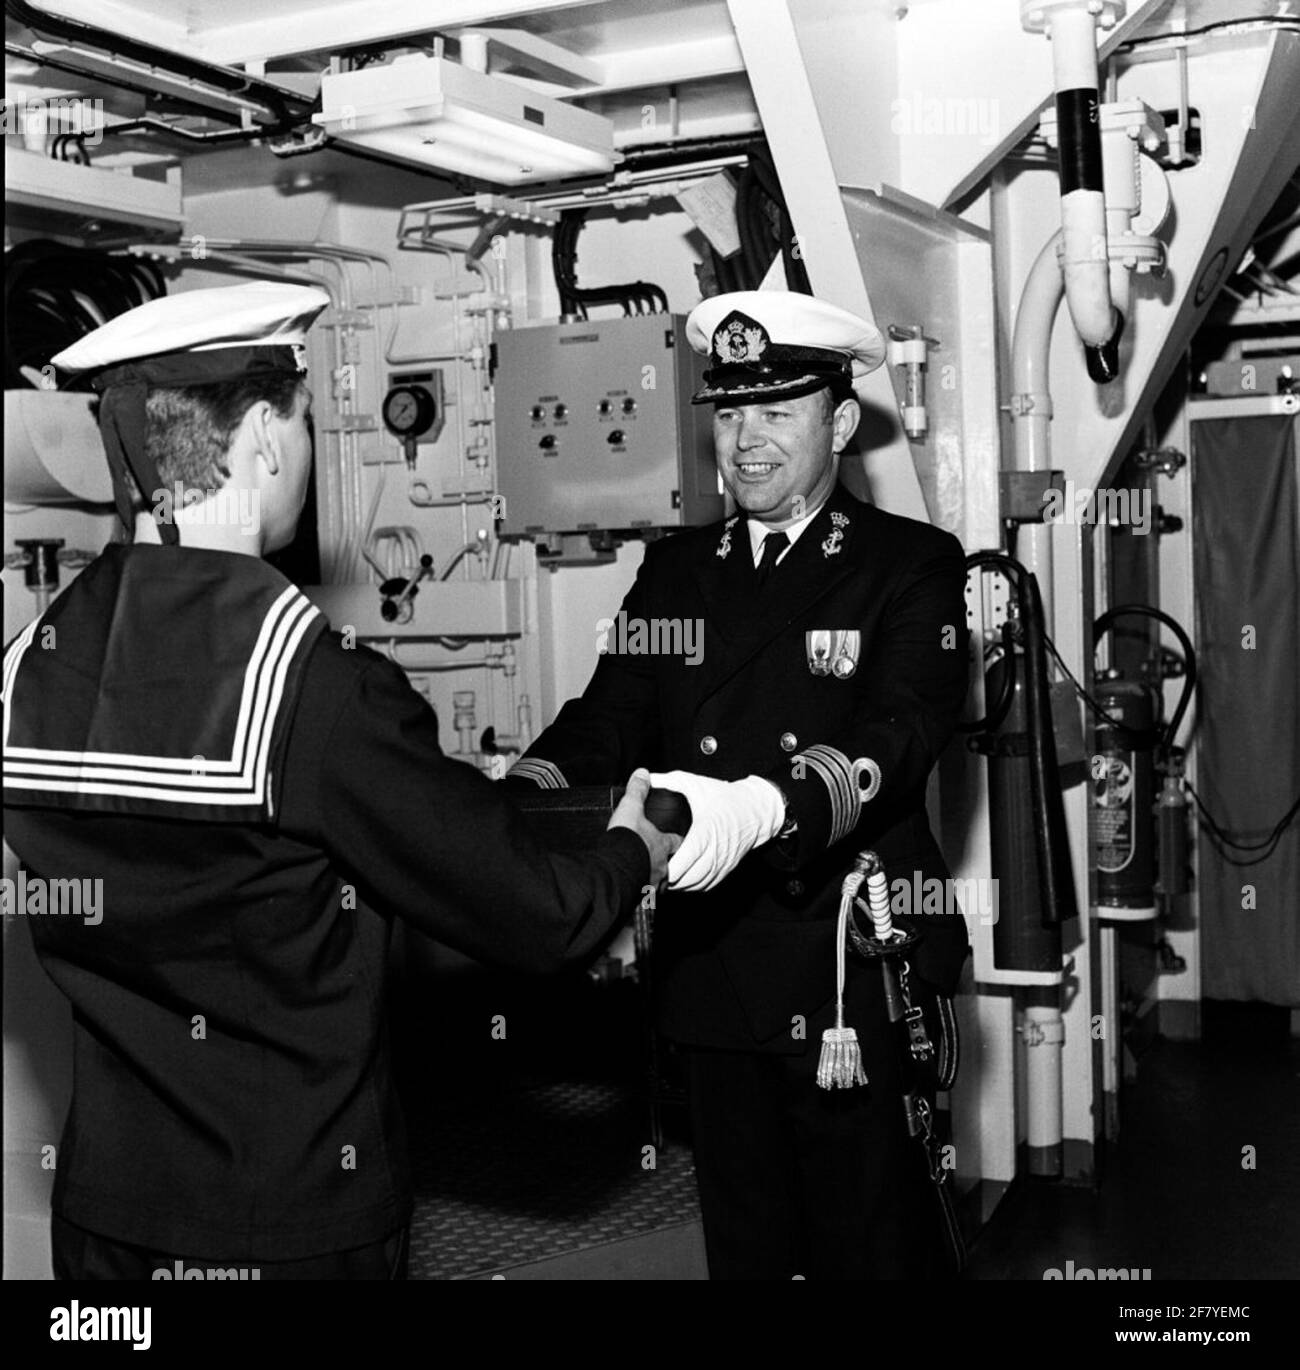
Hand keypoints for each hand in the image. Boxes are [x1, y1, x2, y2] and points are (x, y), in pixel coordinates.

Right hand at [608, 768, 680, 888]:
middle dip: (661, 862)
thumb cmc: (627, 841)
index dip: (674, 839)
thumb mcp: (630, 808)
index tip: (673, 838)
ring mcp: (651, 882)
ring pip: (655, 882)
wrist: (615, 870)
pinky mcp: (639, 896)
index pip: (676, 841)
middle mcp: (660, 865)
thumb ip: (637, 791)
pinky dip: (637, 894)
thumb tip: (642, 774)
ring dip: (649, 878)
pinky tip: (629, 892)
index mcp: (661, 844)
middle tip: (651, 859)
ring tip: (639, 877)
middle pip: (667, 865)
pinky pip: (641, 896)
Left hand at [647, 770, 786, 891]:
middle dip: (668, 877)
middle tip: (652, 868)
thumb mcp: (696, 784)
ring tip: (663, 874)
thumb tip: (646, 777)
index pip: (683, 860)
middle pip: (687, 878)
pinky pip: (706, 885)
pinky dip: (692, 884)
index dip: (666, 866)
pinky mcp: (726, 869)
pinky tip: (681, 877)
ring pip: (695, 884)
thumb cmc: (725, 797)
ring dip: (679, 883)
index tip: (651, 861)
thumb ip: (669, 781)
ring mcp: (722, 863)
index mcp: (705, 832)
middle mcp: (715, 851)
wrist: (756, 810)